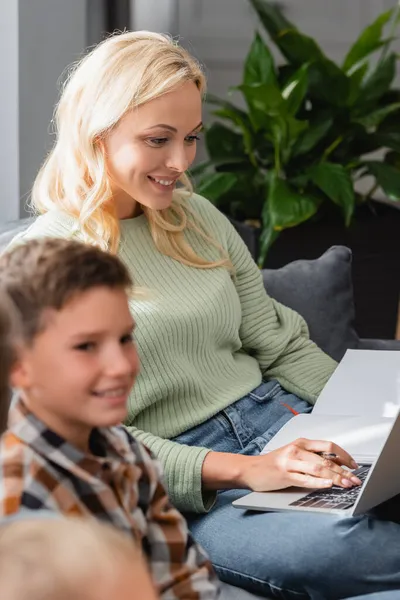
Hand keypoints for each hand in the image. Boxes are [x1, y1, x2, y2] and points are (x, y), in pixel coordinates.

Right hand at [240, 438, 361, 491]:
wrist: (250, 469)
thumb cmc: (274, 463)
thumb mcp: (293, 454)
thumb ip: (311, 457)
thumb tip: (336, 465)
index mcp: (301, 443)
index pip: (328, 446)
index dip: (344, 456)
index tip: (354, 466)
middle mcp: (296, 450)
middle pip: (326, 459)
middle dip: (344, 471)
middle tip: (355, 480)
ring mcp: (290, 462)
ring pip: (318, 468)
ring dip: (335, 478)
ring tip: (346, 484)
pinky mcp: (285, 475)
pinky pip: (305, 479)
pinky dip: (318, 482)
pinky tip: (327, 484)